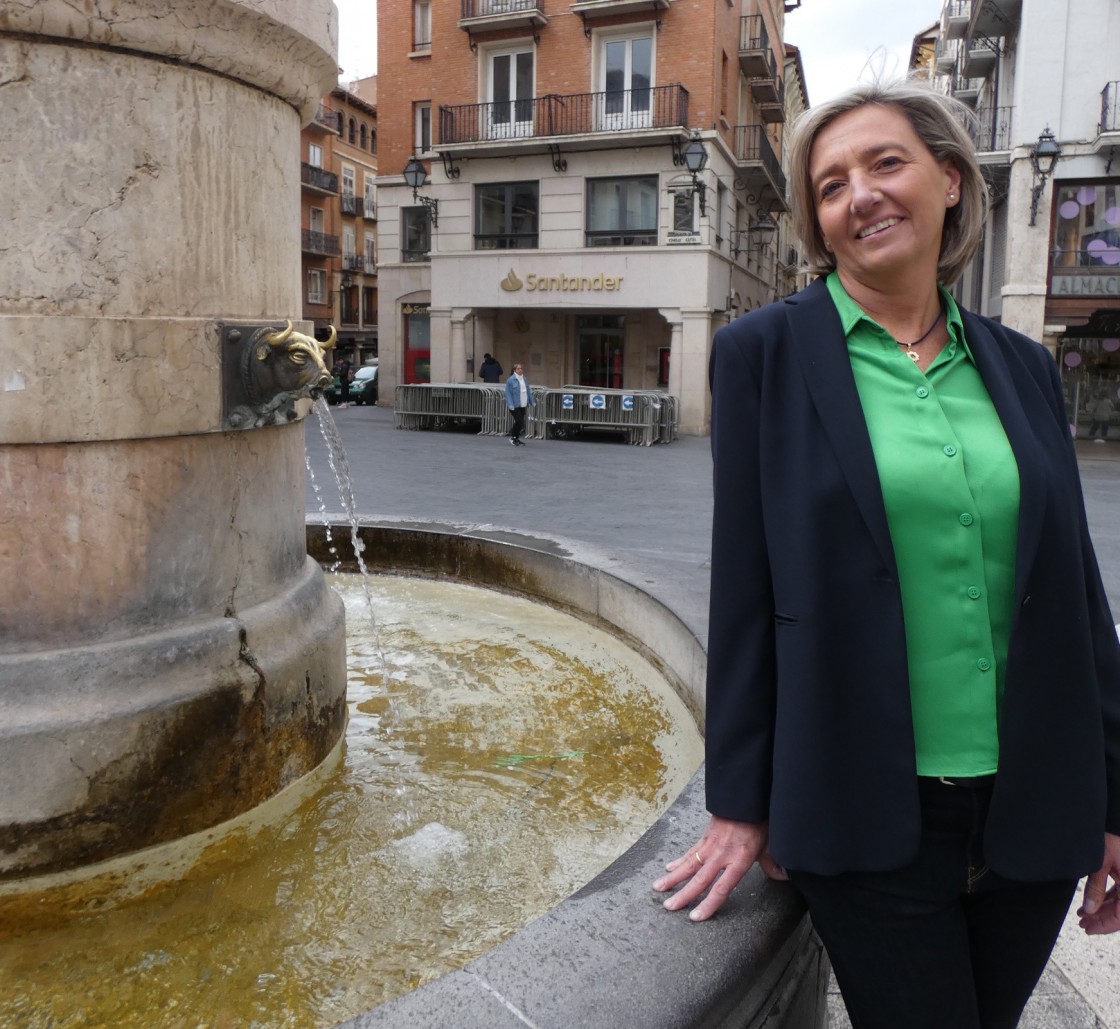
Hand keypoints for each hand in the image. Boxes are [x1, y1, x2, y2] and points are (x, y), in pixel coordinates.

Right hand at [652, 815, 786, 921]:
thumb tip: (783, 877)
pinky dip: (678, 861)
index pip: (721, 889)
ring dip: (673, 878)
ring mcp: (711, 846)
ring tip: (657, 888)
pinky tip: (668, 868)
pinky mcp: (705, 837)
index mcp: (739, 860)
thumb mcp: (769, 844)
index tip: (695, 917)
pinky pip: (690, 852)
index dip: (708, 905)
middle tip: (668, 907)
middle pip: (700, 880)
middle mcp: (722, 856)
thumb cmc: (758, 822)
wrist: (745, 799)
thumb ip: (772, 863)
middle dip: (683, 895)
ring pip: (689, 865)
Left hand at [1078, 832, 1119, 933]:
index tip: (1087, 929)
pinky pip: (1119, 893)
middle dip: (1100, 919)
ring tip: (1081, 914)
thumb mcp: (1100, 863)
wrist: (1116, 817)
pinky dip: (1105, 898)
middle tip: (1081, 923)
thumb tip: (1089, 911)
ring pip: (1119, 904)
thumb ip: (1095, 888)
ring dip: (1101, 910)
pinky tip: (1091, 903)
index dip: (1104, 926)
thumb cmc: (1112, 838)